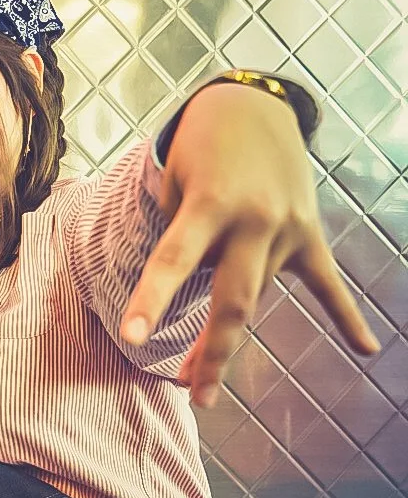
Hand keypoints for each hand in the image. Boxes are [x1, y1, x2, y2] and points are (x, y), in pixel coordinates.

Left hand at [120, 83, 381, 408]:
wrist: (254, 104)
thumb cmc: (199, 146)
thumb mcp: (175, 181)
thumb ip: (186, 239)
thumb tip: (208, 297)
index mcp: (210, 202)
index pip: (175, 259)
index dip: (151, 299)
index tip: (131, 337)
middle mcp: (254, 219)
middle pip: (234, 301)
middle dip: (212, 352)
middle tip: (191, 393)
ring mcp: (288, 228)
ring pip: (258, 295)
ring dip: (228, 335)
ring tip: (197, 379)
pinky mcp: (309, 232)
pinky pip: (327, 282)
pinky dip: (346, 316)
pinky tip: (366, 348)